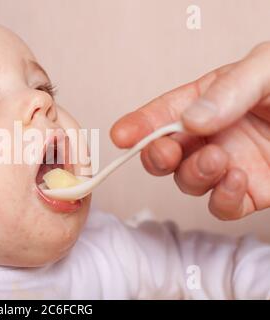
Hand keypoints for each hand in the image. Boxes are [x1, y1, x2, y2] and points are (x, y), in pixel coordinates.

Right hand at [110, 42, 269, 219]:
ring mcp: (229, 165)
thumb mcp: (267, 68)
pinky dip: (221, 196)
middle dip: (155, 155)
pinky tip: (236, 177)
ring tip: (217, 158)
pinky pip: (221, 204)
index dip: (138, 124)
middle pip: (165, 153)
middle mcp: (213, 135)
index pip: (164, 113)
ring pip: (187, 180)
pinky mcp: (251, 192)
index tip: (121, 135)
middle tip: (164, 150)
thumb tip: (190, 121)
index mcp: (210, 100)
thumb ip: (227, 91)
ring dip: (192, 174)